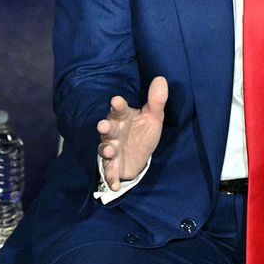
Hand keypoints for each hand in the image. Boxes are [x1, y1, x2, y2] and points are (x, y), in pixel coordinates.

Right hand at [97, 76, 167, 190]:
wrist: (139, 156)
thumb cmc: (142, 132)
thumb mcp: (153, 117)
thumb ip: (156, 100)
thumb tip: (161, 78)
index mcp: (123, 118)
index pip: (119, 110)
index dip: (117, 105)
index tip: (116, 100)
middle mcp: (115, 132)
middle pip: (108, 128)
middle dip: (105, 127)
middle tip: (102, 125)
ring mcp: (112, 149)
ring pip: (105, 148)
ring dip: (106, 149)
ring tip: (109, 150)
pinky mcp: (113, 166)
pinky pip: (110, 172)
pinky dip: (111, 178)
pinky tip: (114, 185)